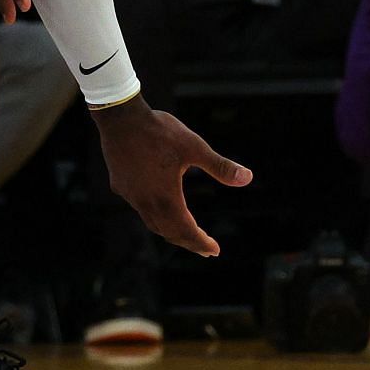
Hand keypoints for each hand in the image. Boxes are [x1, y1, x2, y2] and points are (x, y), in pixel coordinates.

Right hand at [93, 98, 251, 256]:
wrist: (120, 118)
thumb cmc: (159, 131)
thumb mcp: (194, 147)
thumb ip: (220, 166)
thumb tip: (248, 178)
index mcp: (167, 197)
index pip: (187, 231)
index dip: (201, 242)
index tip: (214, 251)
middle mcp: (146, 202)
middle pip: (169, 232)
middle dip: (188, 242)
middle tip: (204, 249)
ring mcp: (131, 195)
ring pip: (152, 223)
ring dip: (170, 232)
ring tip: (183, 233)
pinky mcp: (120, 185)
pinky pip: (139, 208)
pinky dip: (154, 215)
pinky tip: (158, 205)